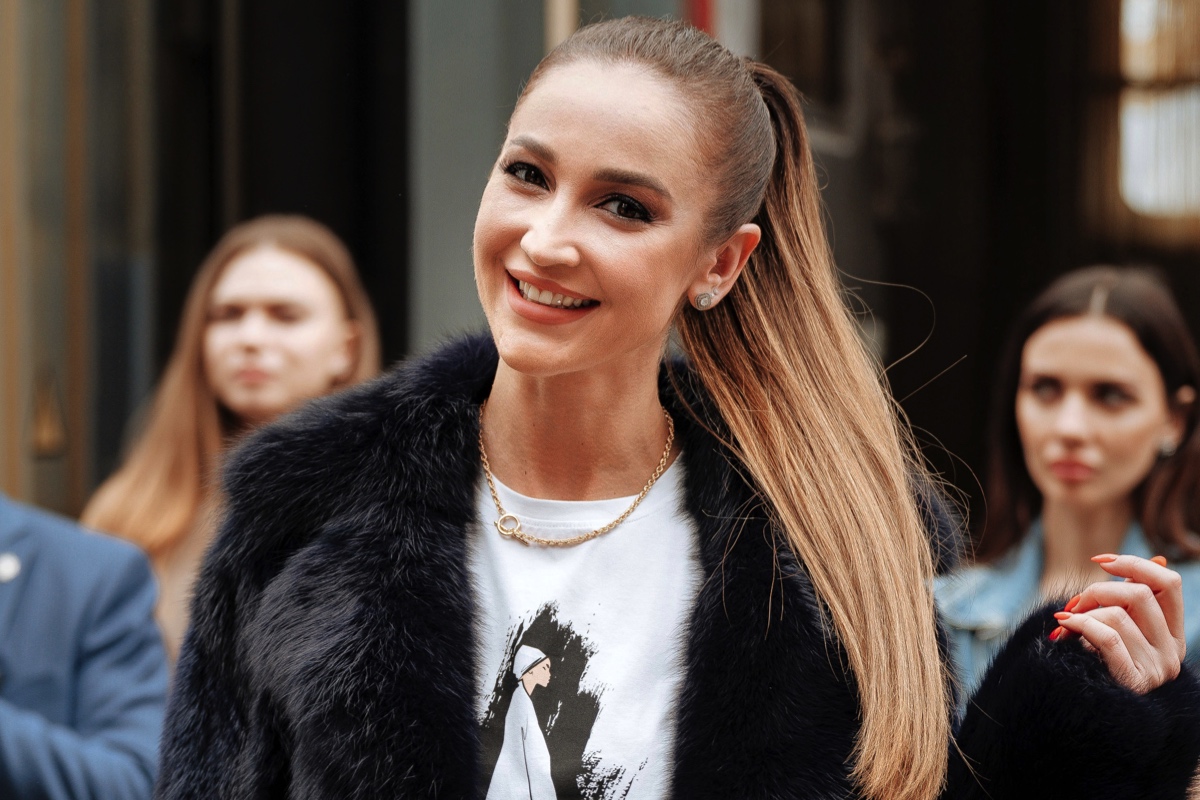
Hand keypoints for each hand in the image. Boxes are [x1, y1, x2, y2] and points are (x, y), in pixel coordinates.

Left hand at [1049, 553, 1184, 693]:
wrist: (1088, 710)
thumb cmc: (1099, 661)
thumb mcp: (1120, 626)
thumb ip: (1131, 599)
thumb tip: (1157, 559)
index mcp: (1172, 633)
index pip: (1169, 583)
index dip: (1135, 564)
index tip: (1099, 560)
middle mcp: (1172, 651)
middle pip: (1141, 594)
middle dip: (1098, 590)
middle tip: (1075, 603)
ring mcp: (1157, 668)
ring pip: (1118, 616)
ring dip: (1084, 614)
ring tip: (1066, 624)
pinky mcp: (1135, 681)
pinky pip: (1108, 638)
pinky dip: (1080, 626)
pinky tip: (1063, 626)